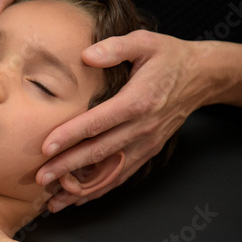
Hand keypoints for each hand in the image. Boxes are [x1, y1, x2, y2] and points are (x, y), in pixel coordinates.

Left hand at [37, 30, 208, 211]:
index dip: (70, 136)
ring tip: (55, 201)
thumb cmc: (168, 57)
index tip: (45, 148)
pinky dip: (101, 189)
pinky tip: (81, 197)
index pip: (97, 122)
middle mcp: (142, 127)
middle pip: (99, 152)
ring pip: (110, 171)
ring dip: (82, 187)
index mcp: (137, 101)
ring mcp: (146, 143)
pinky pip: (122, 175)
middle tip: (41, 178)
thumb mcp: (144, 41)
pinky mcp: (148, 150)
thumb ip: (115, 48)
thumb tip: (86, 56)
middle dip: (67, 168)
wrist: (200, 76)